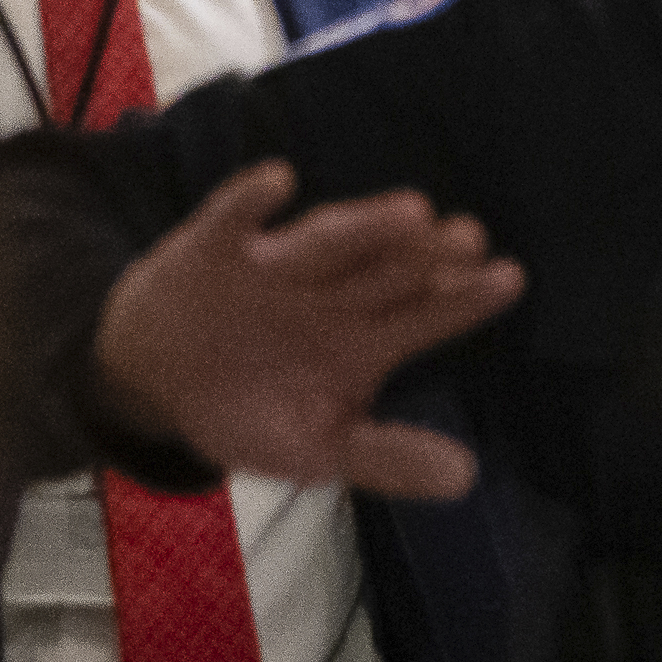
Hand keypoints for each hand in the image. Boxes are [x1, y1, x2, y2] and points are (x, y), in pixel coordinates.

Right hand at [92, 162, 523, 499]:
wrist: (151, 387)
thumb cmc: (251, 411)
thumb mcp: (317, 449)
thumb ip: (385, 458)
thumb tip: (466, 480)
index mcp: (366, 336)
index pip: (426, 313)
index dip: (465, 298)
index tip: (509, 277)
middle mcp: (332, 292)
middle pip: (387, 269)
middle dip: (425, 255)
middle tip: (468, 237)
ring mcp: (274, 267)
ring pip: (325, 242)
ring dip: (363, 227)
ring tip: (412, 213)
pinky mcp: (211, 250)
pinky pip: (230, 221)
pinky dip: (249, 202)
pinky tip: (278, 181)